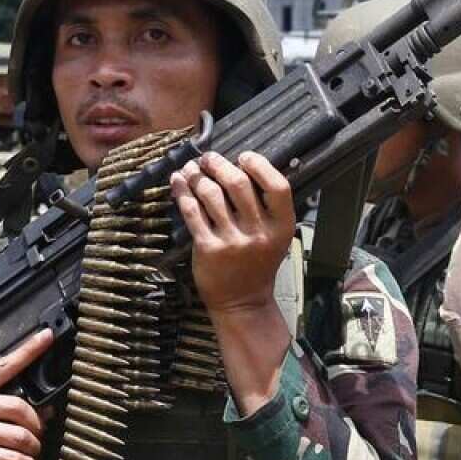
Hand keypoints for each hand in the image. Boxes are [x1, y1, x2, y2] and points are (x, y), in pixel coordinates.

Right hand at [0, 329, 51, 459]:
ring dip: (32, 448)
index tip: (46, 336)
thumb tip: (44, 411)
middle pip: (19, 407)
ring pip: (18, 436)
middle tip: (38, 435)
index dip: (28, 350)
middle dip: (36, 425)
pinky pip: (11, 458)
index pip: (3, 366)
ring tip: (30, 453)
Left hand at [171, 152, 295, 415]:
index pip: (277, 186)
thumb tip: (243, 167)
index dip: (259, 165)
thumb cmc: (257, 264)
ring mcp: (232, 241)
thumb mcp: (275, 237)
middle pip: (238, 184)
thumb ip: (267, 207)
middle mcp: (259, 233)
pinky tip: (178, 183)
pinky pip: (192, 212)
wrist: (242, 302)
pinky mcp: (208, 248)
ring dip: (197, 176)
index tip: (243, 157)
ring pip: (211, 195)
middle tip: (208, 158)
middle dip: (219, 164)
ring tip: (191, 169)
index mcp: (281, 226)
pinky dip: (183, 193)